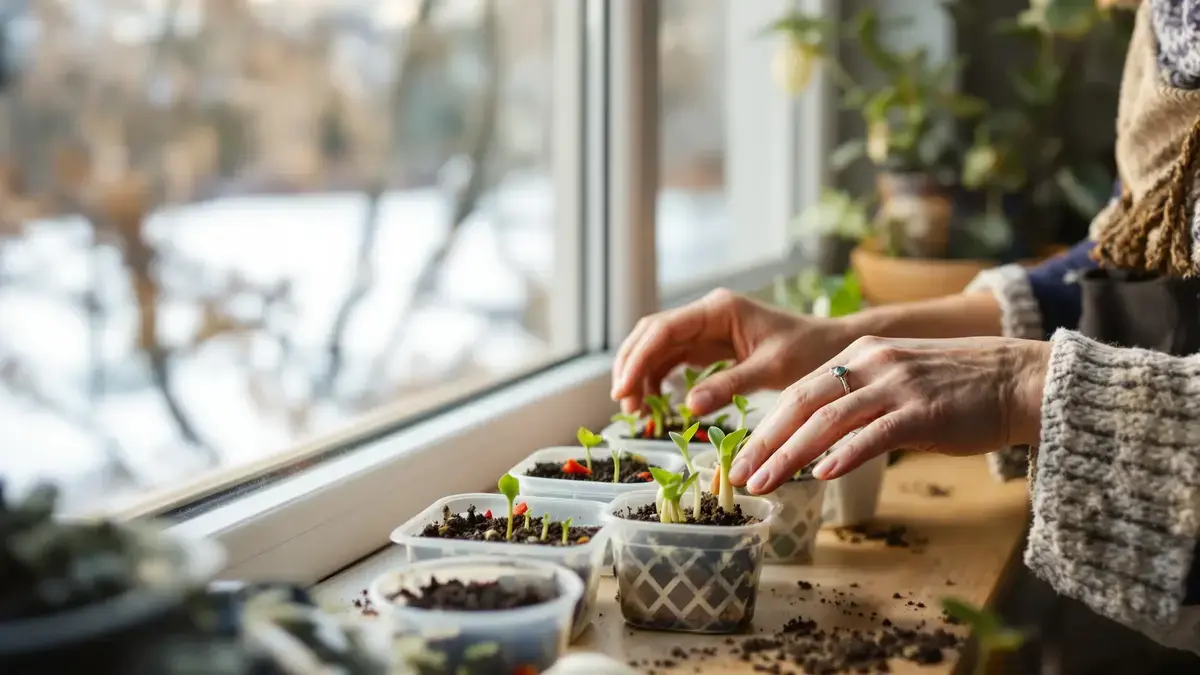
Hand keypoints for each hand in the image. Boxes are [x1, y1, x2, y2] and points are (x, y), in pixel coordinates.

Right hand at [611, 289, 853, 415]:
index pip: (664, 330)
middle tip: (624, 405)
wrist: (832, 348)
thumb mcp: (771, 370)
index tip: (624, 389)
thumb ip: (729, 385)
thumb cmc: (809, 352)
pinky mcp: (710, 347)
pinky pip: (673, 360)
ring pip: (658, 348)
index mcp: (718, 310)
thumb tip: (688, 406)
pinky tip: (655, 404)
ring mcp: (706, 330)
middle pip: (652, 335)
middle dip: (632, 367)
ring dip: (642, 376)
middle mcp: (706, 315)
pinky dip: (659, 381)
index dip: (638, 359)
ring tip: (636, 411)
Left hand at [729, 335, 1051, 494]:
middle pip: (802, 403)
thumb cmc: (957, 389)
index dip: (766, 426)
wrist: (1019, 380)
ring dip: (791, 454)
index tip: (742, 457)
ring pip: (829, 419)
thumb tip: (819, 439)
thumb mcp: (897, 380)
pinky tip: (823, 474)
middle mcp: (871, 364)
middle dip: (766, 442)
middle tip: (740, 474)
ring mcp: (897, 386)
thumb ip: (858, 400)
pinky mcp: (924, 411)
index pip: (798, 391)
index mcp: (859, 354)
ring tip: (766, 482)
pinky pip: (875, 433)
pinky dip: (845, 454)